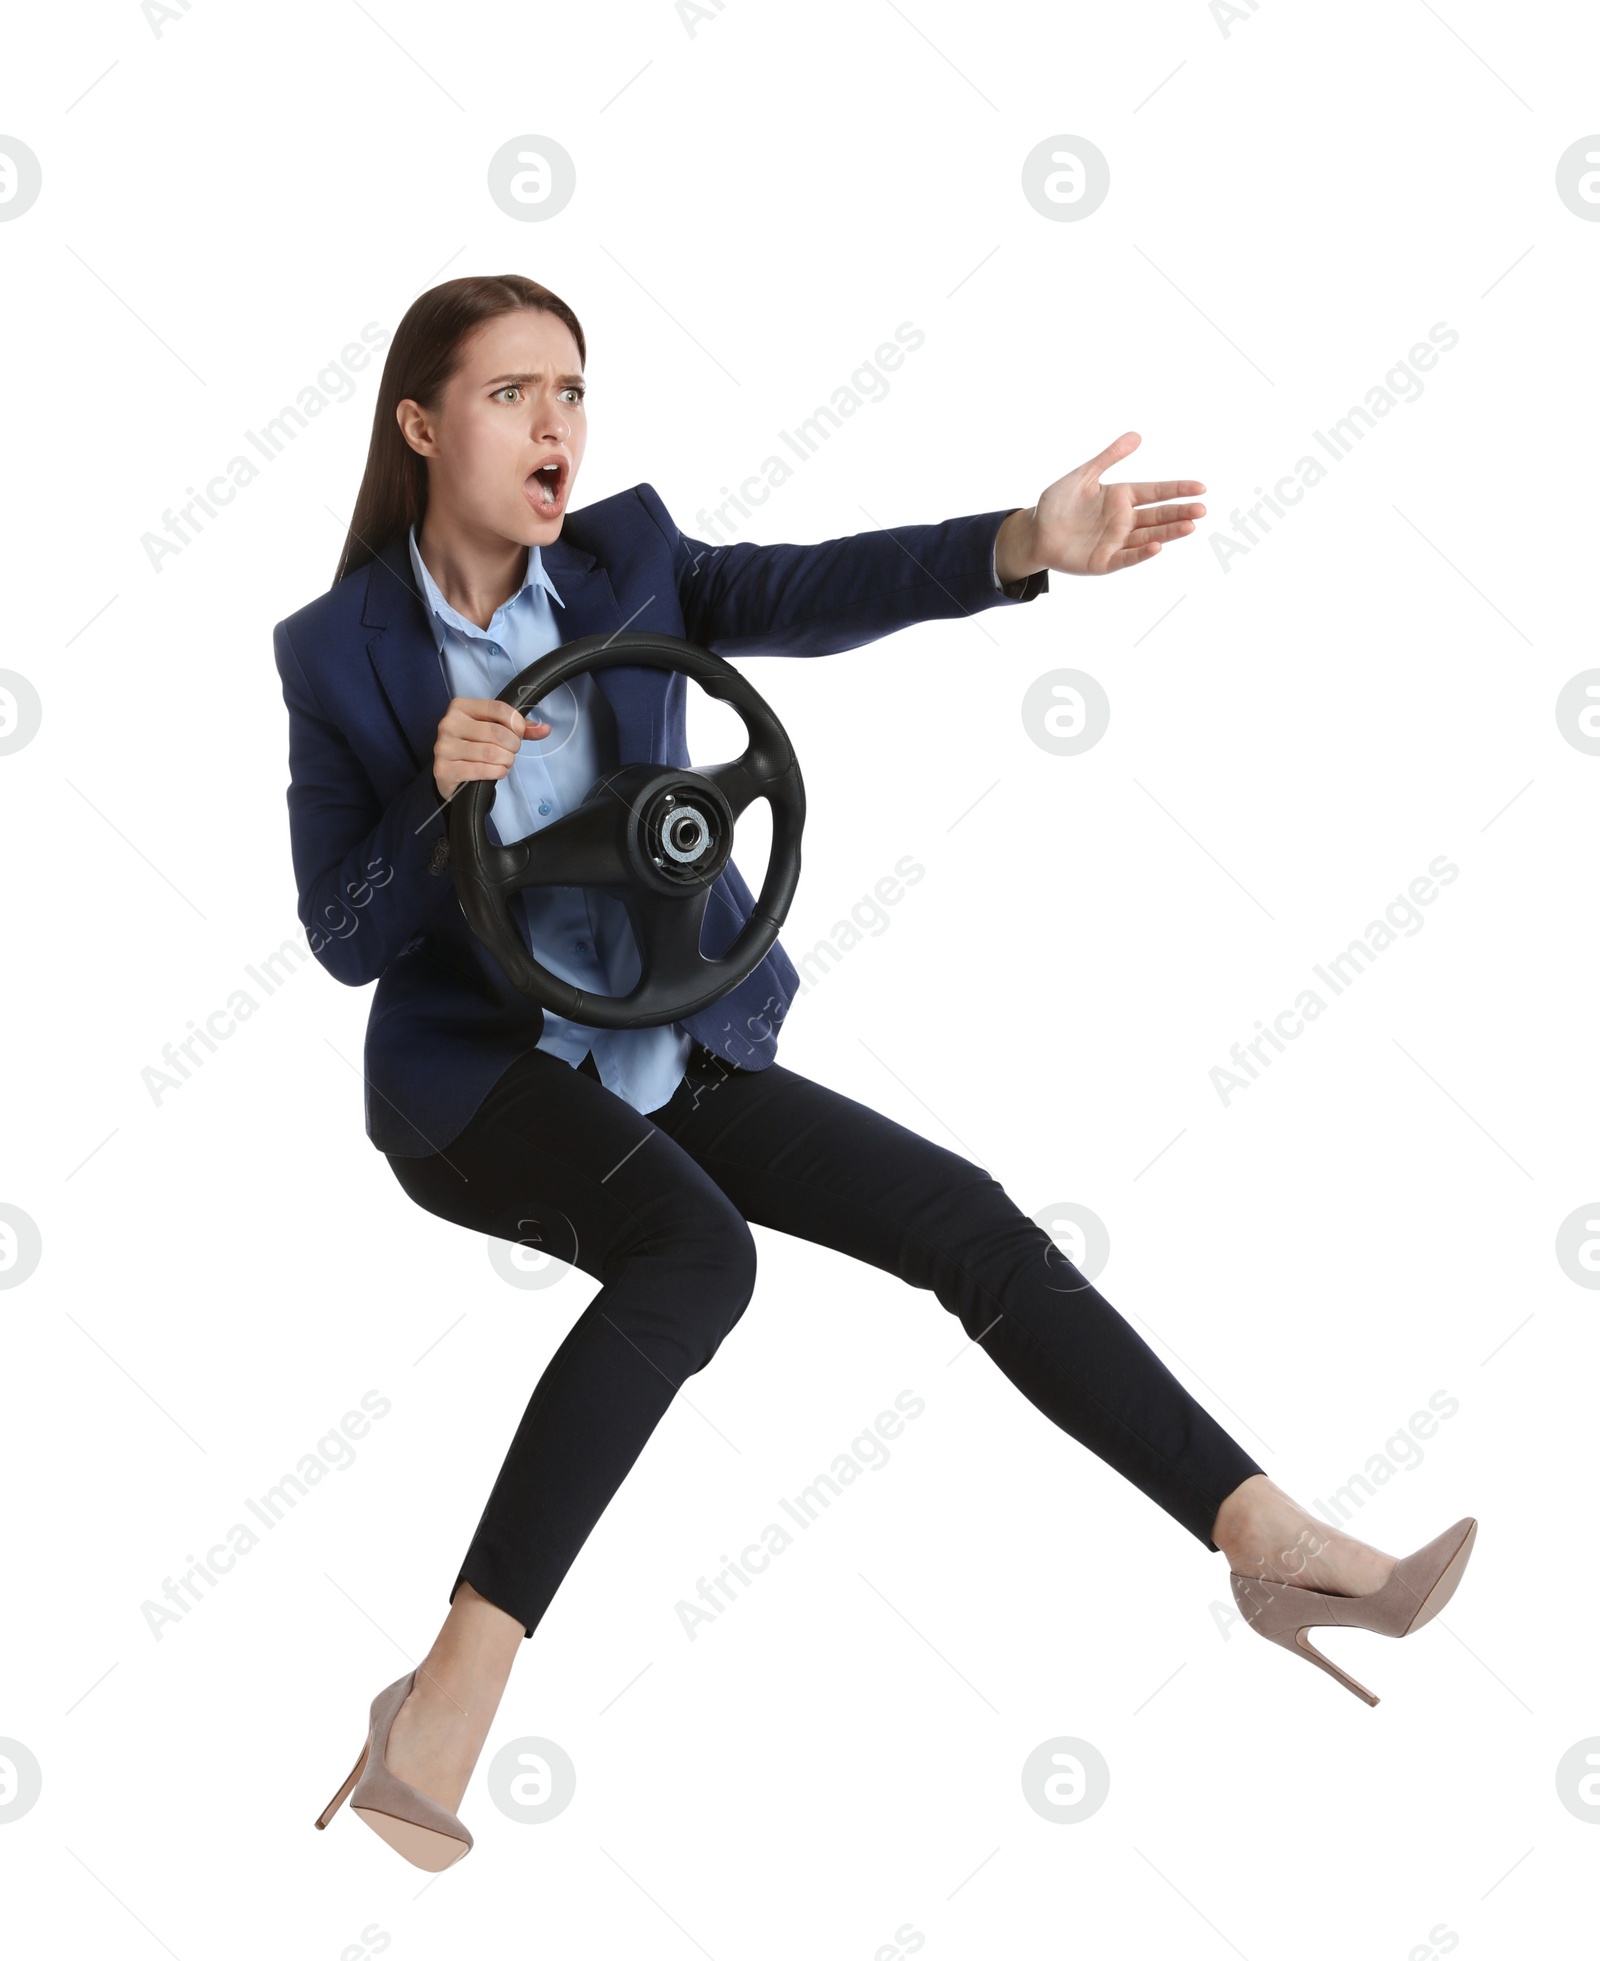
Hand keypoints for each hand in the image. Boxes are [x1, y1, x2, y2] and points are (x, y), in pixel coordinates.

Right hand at [433, 695, 550, 802]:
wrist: (450, 773)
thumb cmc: (474, 746)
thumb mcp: (493, 729)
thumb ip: (519, 728)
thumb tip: (545, 729)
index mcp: (460, 707)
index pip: (498, 708)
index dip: (517, 723)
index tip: (520, 732)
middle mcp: (449, 724)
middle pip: (497, 732)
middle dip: (513, 745)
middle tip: (511, 751)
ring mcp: (444, 747)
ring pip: (490, 753)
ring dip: (506, 760)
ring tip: (504, 762)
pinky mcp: (444, 769)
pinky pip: (481, 770)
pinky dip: (497, 772)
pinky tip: (499, 771)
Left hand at [993, 431, 1204, 580]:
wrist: (1034, 531)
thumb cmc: (1057, 503)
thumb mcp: (1084, 475)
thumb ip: (1109, 457)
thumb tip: (1137, 435)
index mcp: (1121, 497)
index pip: (1156, 492)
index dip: (1178, 490)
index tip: (1200, 488)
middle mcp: (1124, 520)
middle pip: (1158, 515)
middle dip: (1180, 512)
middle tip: (1203, 509)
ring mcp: (1116, 542)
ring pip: (1149, 536)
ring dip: (1169, 532)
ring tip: (1190, 526)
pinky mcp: (1104, 562)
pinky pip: (1126, 557)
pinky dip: (1141, 553)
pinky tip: (1157, 546)